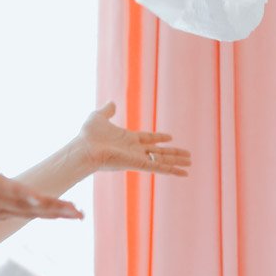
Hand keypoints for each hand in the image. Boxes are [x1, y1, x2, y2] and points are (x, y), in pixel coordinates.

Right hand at [0, 108, 82, 224]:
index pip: (5, 188)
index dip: (21, 193)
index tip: (37, 196)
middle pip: (26, 206)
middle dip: (51, 208)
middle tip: (75, 210)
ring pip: (30, 214)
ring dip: (55, 213)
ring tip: (78, 213)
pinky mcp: (0, 216)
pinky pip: (27, 215)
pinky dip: (46, 215)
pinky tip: (66, 213)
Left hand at [75, 102, 190, 176]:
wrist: (84, 148)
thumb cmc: (88, 135)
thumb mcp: (98, 117)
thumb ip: (107, 111)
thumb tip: (111, 102)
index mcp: (127, 139)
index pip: (148, 138)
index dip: (159, 137)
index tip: (170, 137)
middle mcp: (134, 150)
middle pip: (159, 151)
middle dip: (173, 153)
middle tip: (187, 155)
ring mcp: (138, 158)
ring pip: (162, 160)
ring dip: (177, 161)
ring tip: (190, 163)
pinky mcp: (139, 164)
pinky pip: (159, 167)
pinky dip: (172, 170)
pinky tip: (184, 173)